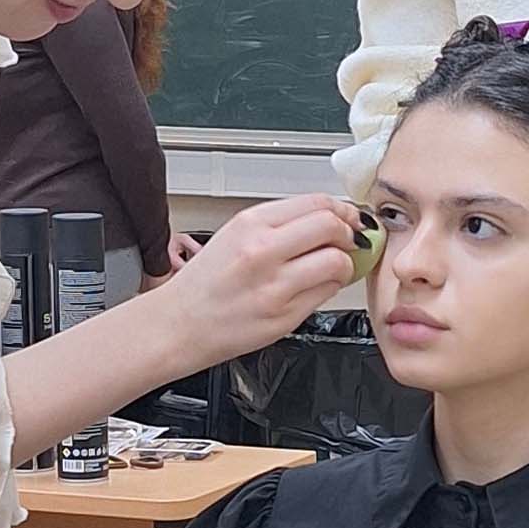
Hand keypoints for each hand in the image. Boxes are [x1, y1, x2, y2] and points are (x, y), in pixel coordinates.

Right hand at [164, 196, 358, 362]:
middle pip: (331, 227)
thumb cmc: (204, 283)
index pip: (315, 203)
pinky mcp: (284, 316)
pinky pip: (325, 294)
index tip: (349, 217)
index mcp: (251, 224)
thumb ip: (279, 225)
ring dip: (344, 265)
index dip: (342, 209)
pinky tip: (315, 287)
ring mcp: (275, 285)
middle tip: (349, 241)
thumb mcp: (234, 235)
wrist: (179, 324)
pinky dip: (329, 288)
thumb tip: (325, 219)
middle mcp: (263, 250)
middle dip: (349, 234)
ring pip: (336, 262)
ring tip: (333, 268)